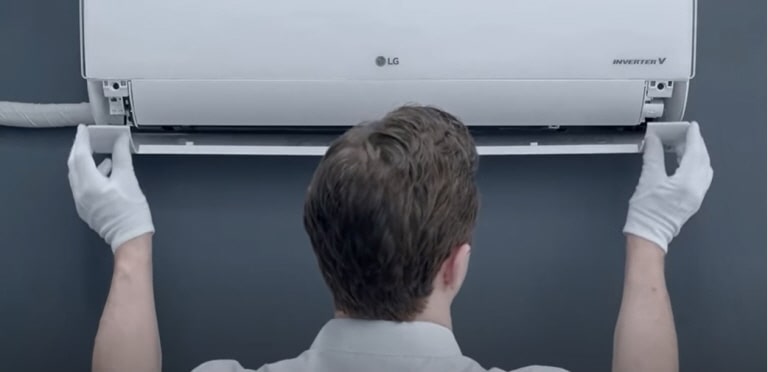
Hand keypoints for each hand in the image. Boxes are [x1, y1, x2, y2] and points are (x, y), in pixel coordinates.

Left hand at [67, 125, 153, 251]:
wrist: (130, 238)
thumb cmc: (131, 212)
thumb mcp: (128, 179)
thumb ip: (121, 157)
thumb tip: (119, 140)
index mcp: (89, 184)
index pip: (81, 155)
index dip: (82, 140)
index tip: (84, 129)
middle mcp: (80, 192)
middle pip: (75, 165)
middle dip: (80, 149)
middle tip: (86, 138)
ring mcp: (81, 202)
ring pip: (78, 175)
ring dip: (84, 162)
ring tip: (98, 153)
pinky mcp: (86, 209)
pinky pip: (82, 186)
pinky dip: (89, 174)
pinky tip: (103, 173)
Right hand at [623, 122, 712, 252]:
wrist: (648, 235)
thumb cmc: (646, 213)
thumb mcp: (647, 178)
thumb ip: (653, 156)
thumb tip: (655, 141)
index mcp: (688, 182)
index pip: (695, 152)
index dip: (693, 137)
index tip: (692, 127)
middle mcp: (697, 188)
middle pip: (702, 160)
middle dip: (695, 144)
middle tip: (685, 134)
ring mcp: (696, 196)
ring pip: (703, 168)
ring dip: (695, 155)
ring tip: (682, 146)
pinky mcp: (692, 201)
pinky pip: (699, 177)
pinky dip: (694, 166)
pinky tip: (683, 163)